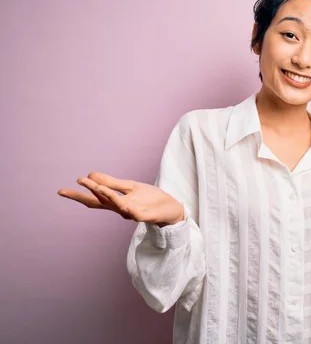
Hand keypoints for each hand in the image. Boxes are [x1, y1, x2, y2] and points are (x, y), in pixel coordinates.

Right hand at [58, 172, 183, 225]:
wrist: (171, 208)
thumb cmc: (150, 199)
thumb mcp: (130, 187)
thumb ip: (112, 183)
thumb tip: (90, 174)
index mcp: (116, 201)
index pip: (94, 198)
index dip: (78, 195)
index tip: (61, 191)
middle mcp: (120, 208)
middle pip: (100, 202)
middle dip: (86, 194)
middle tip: (71, 186)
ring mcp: (131, 213)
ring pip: (115, 203)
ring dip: (105, 194)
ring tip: (94, 185)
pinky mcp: (144, 215)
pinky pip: (134, 211)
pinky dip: (127, 208)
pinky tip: (123, 205)